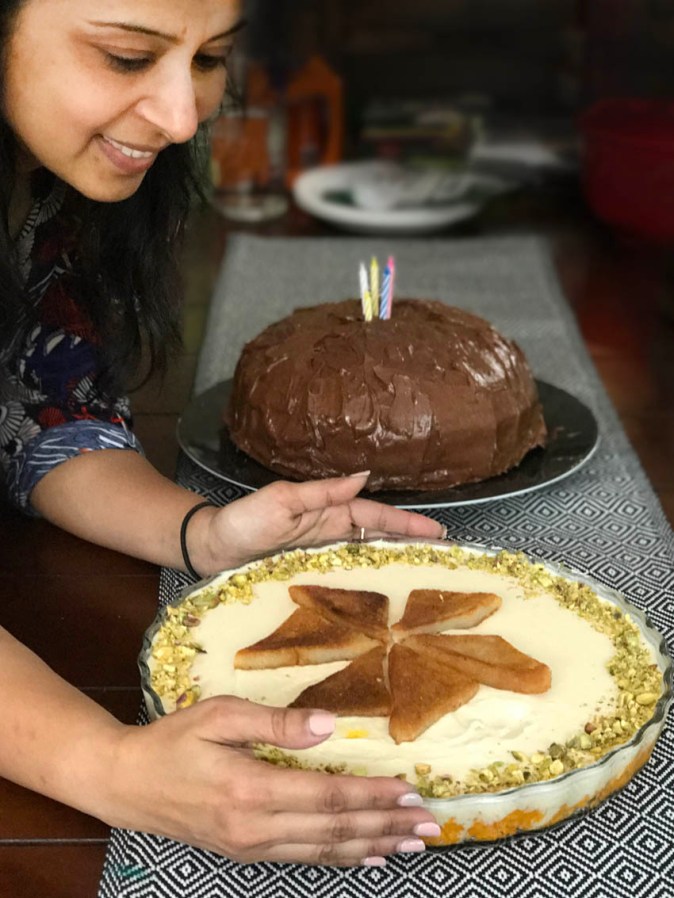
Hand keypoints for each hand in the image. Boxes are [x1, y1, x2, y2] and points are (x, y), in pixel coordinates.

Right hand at [107, 696, 440, 865]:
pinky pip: (304, 859)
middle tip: (431, 825)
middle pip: (335, 830)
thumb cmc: (174, 740)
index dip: (373, 796)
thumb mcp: (219, 715)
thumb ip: (276, 723)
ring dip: (373, 846)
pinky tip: (367, 858)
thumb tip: (330, 726)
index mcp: (251, 788)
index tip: (412, 790)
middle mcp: (256, 827)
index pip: (327, 797)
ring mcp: (252, 847)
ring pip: (325, 851)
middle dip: (387, 826)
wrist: (127, 783)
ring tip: (412, 845)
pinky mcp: (246, 854)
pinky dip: (341, 859)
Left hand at [195, 472, 444, 572]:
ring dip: (394, 562)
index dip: (405, 524)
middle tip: (445, 557)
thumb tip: (364, 476)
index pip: (374, 517)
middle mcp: (328, 532)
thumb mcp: (282, 500)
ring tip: (426, 575)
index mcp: (326, 511)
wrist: (210, 549)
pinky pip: (346, 576)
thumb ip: (322, 492)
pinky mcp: (309, 574)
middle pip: (377, 537)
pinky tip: (383, 595)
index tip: (438, 533)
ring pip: (366, 556)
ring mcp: (320, 554)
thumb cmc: (242, 522)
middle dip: (410, 542)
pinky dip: (367, 581)